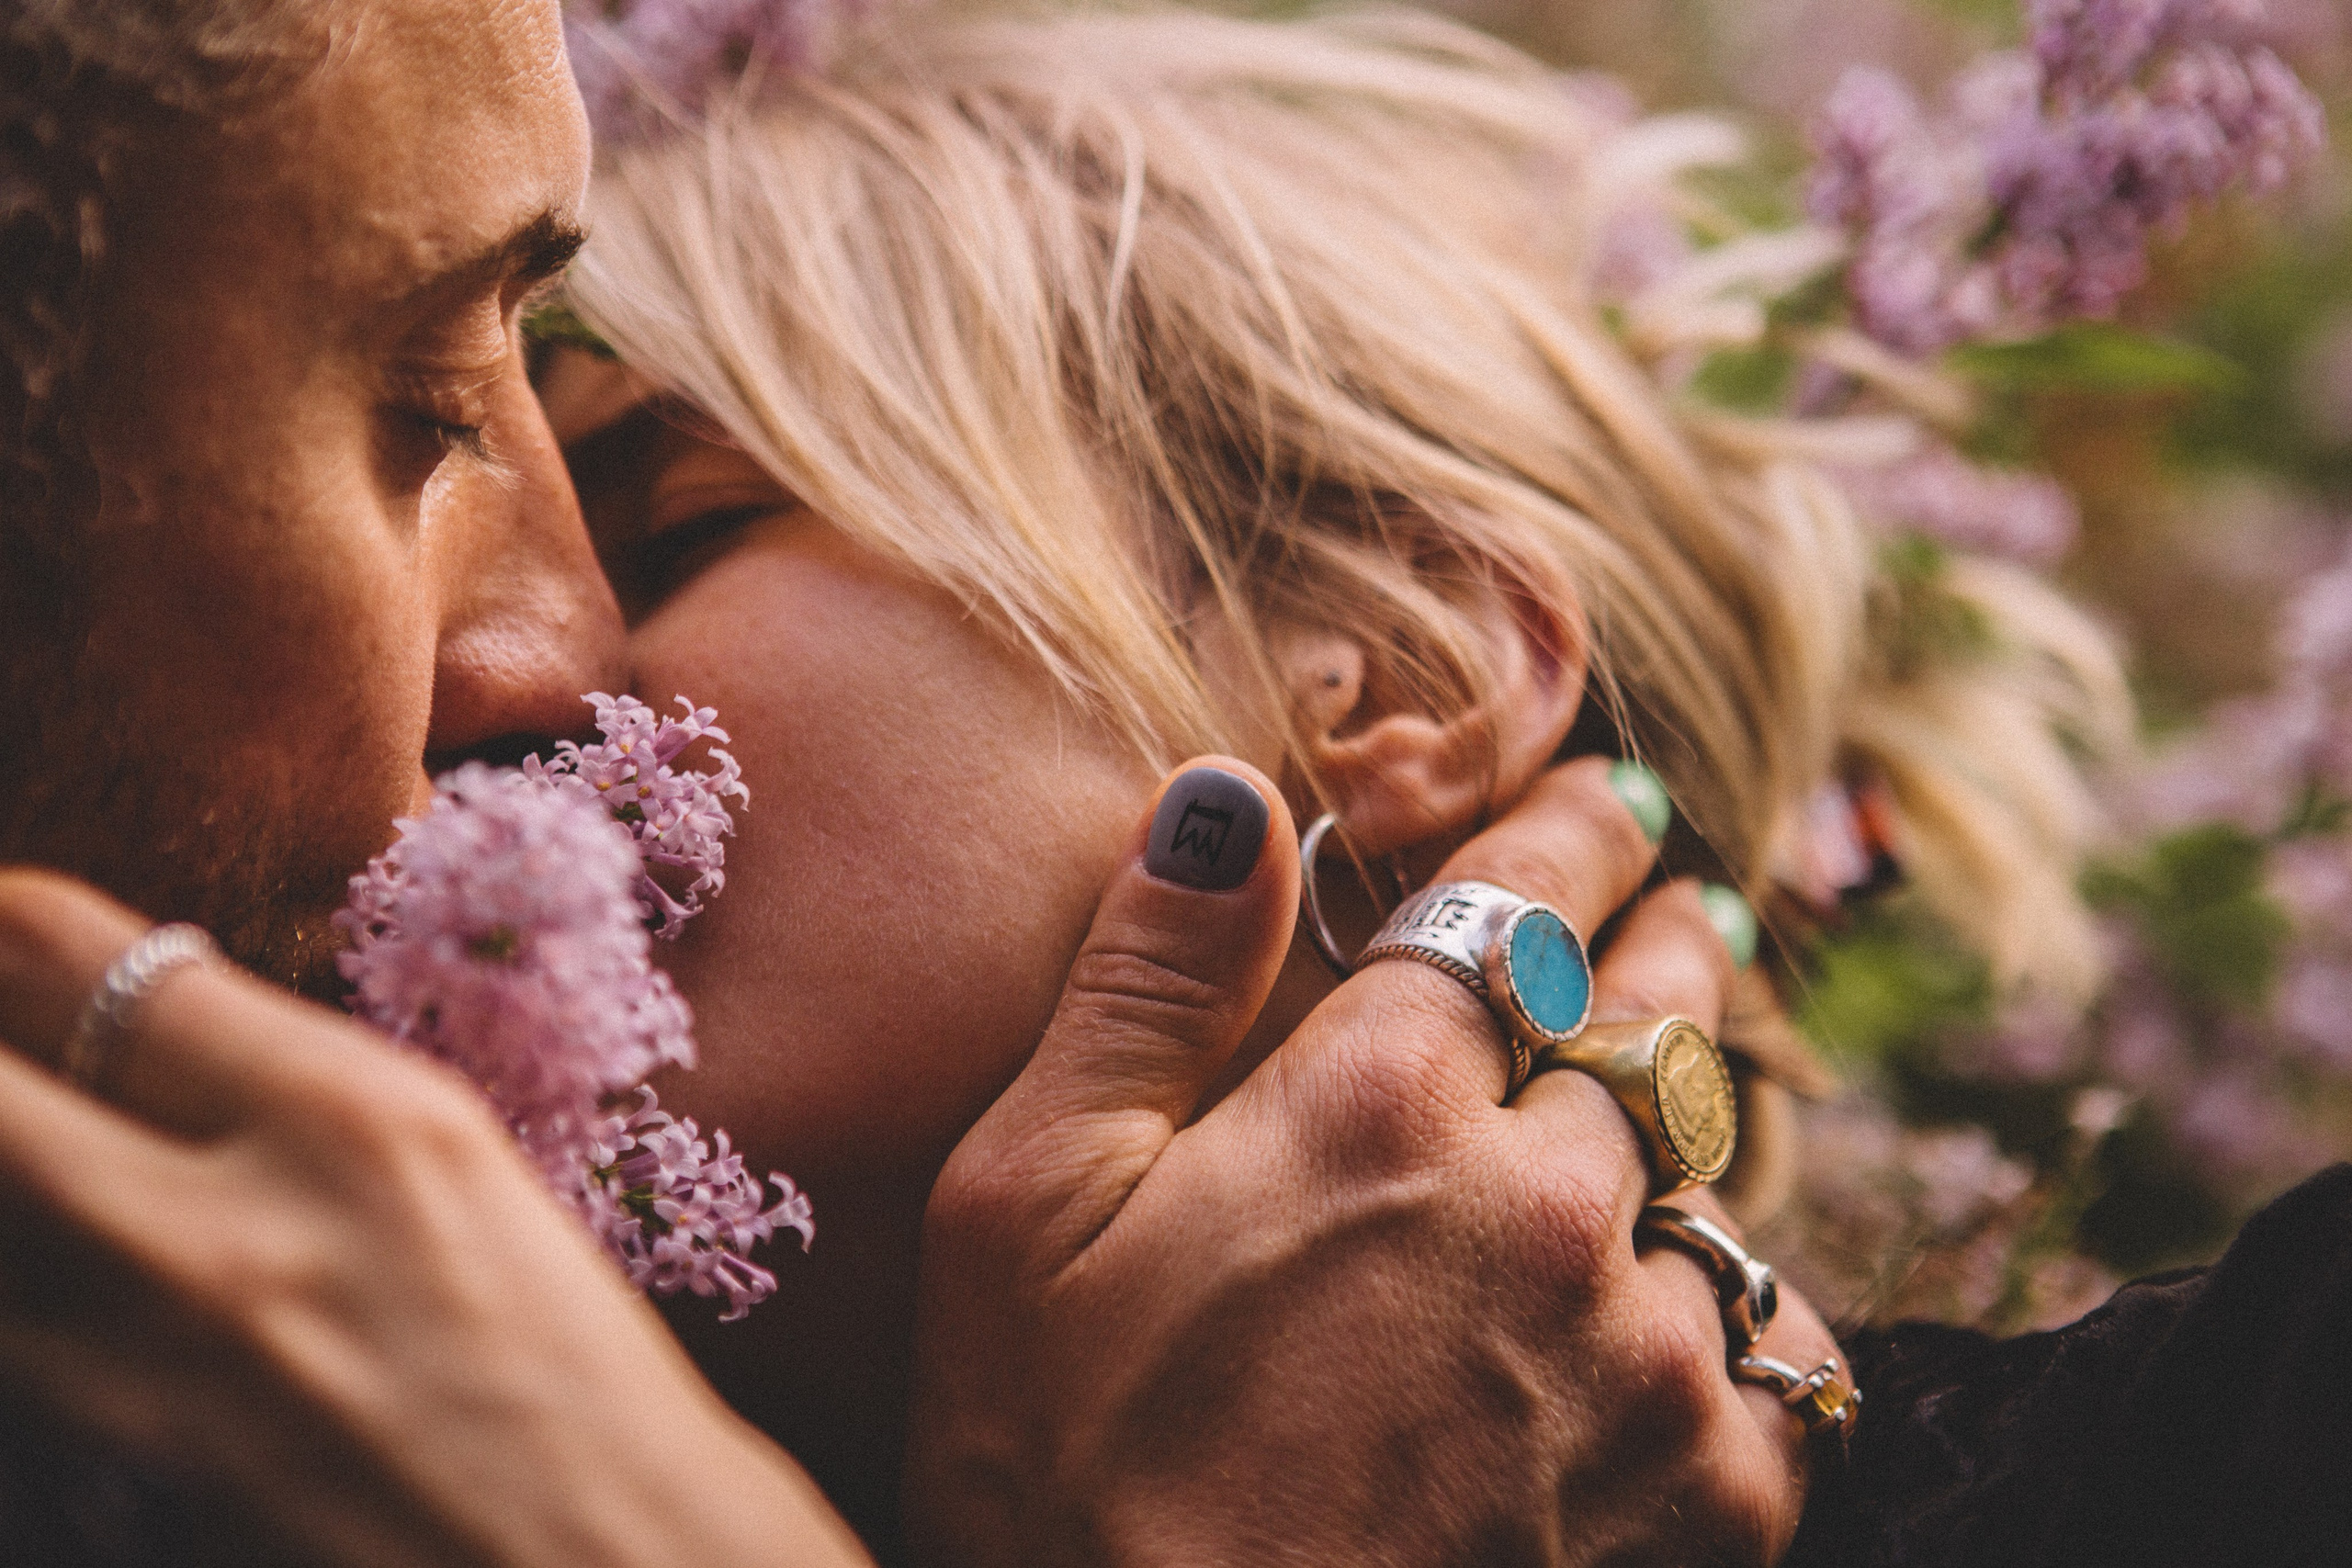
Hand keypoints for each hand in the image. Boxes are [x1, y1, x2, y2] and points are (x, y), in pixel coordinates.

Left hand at [0, 869, 869, 1567]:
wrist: (602, 1554)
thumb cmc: (561, 1358)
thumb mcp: (454, 1162)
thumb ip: (290, 1087)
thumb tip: (134, 1020)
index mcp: (359, 1118)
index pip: (97, 964)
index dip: (4, 925)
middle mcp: (244, 1234)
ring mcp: (163, 1380)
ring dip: (13, 1192)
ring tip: (47, 1168)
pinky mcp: (127, 1486)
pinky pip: (18, 1365)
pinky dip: (28, 1306)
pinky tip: (66, 1288)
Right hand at [906, 755, 1839, 1566]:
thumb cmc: (1066, 1482)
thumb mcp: (1026, 1211)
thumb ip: (1147, 983)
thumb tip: (1230, 790)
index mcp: (1376, 1105)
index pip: (1523, 903)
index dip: (1574, 833)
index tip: (1612, 800)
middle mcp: (1541, 1204)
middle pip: (1655, 1021)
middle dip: (1667, 950)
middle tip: (1686, 914)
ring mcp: (1644, 1356)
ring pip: (1721, 1189)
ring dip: (1692, 1152)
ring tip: (1672, 1133)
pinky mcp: (1711, 1500)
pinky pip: (1775, 1357)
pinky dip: (1732, 1324)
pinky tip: (1681, 1326)